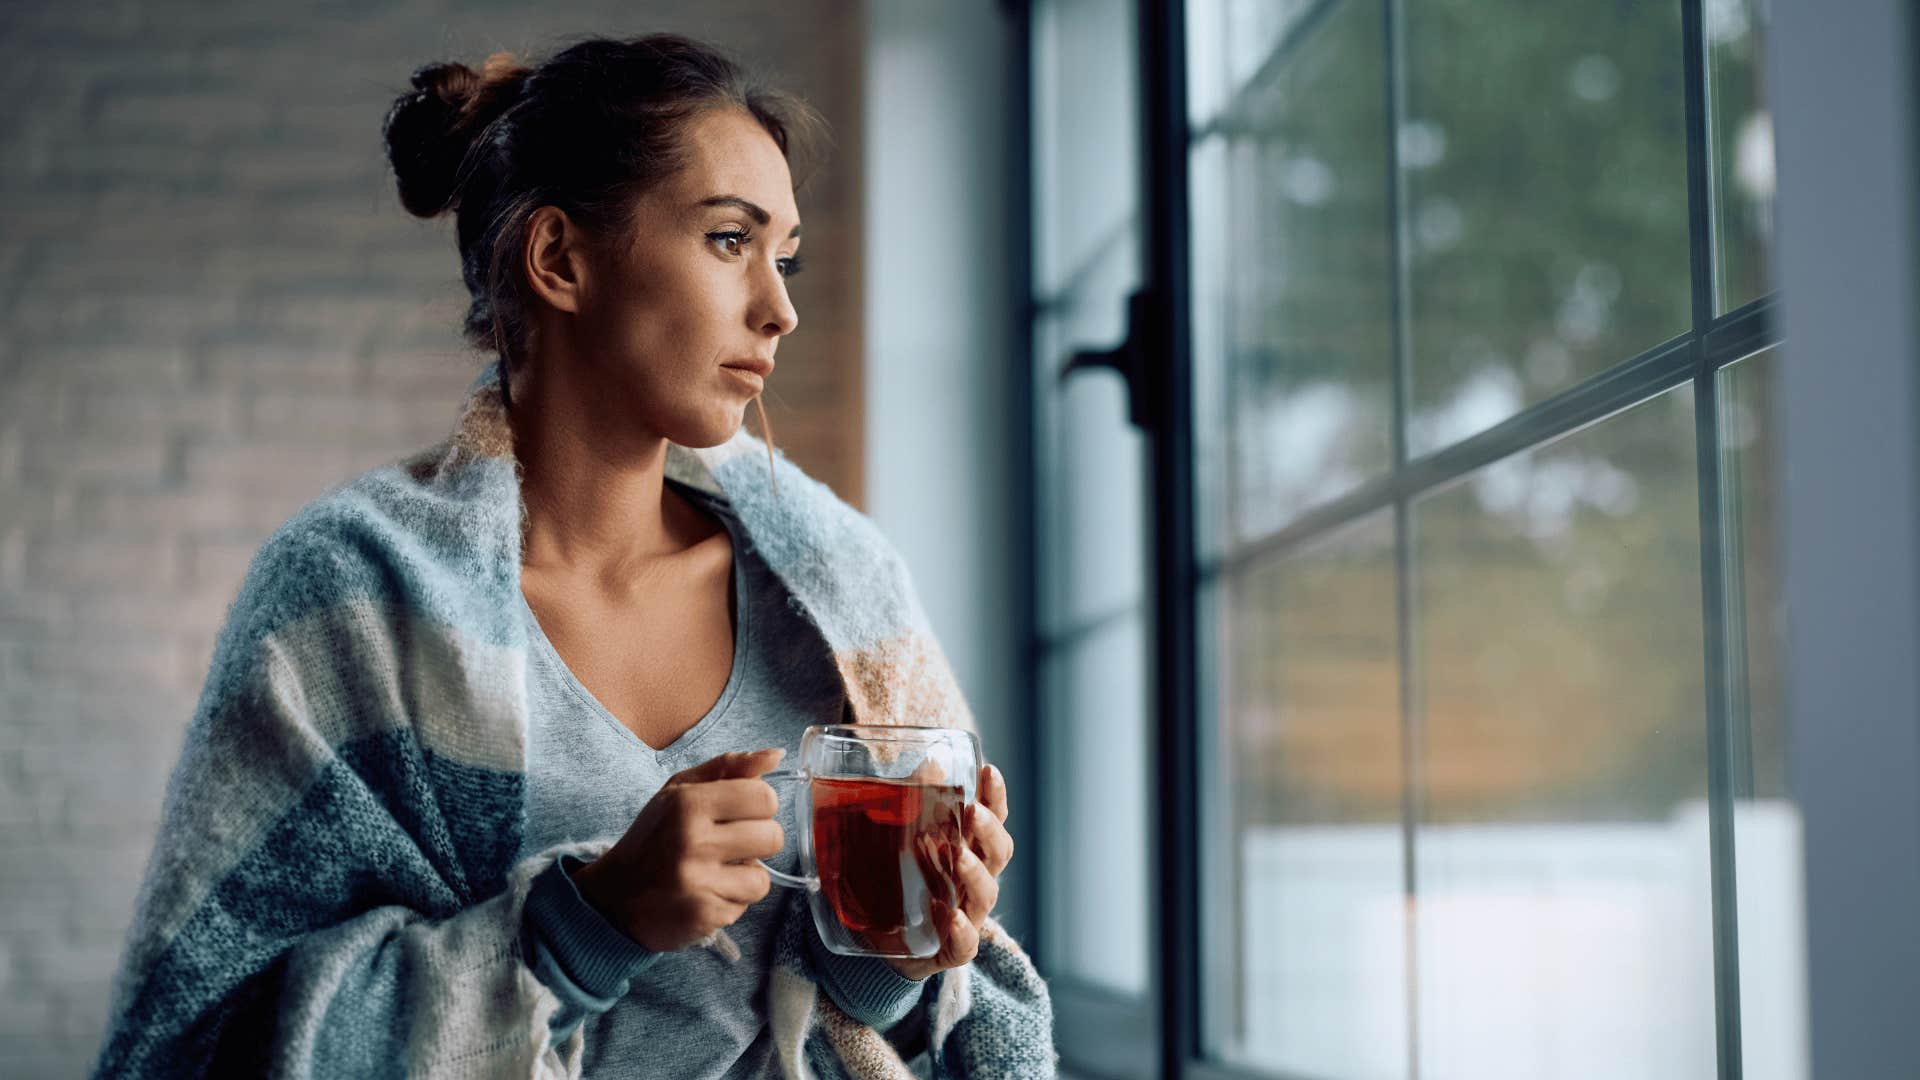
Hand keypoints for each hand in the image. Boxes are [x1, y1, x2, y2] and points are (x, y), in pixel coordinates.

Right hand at [571, 747, 786, 952]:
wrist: (613, 899)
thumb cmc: (654, 837)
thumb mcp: (680, 791)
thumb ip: (729, 767)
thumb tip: (776, 755)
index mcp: (687, 803)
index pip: (763, 797)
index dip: (759, 806)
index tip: (742, 813)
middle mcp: (692, 841)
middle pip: (772, 837)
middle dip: (758, 841)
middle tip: (731, 845)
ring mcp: (697, 882)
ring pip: (762, 878)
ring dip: (746, 877)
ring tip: (717, 872)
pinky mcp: (703, 916)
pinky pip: (745, 906)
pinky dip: (730, 901)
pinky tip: (705, 894)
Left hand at [885, 763, 1014, 980]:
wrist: (877, 941)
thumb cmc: (897, 879)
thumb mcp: (896, 838)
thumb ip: (912, 804)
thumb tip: (928, 763)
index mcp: (966, 847)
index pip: (991, 818)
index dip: (995, 796)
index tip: (989, 770)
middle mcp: (973, 879)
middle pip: (998, 853)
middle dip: (989, 830)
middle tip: (972, 811)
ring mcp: (966, 914)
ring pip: (986, 893)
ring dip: (975, 873)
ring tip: (958, 856)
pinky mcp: (950, 949)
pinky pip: (965, 944)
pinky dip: (961, 930)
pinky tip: (949, 915)